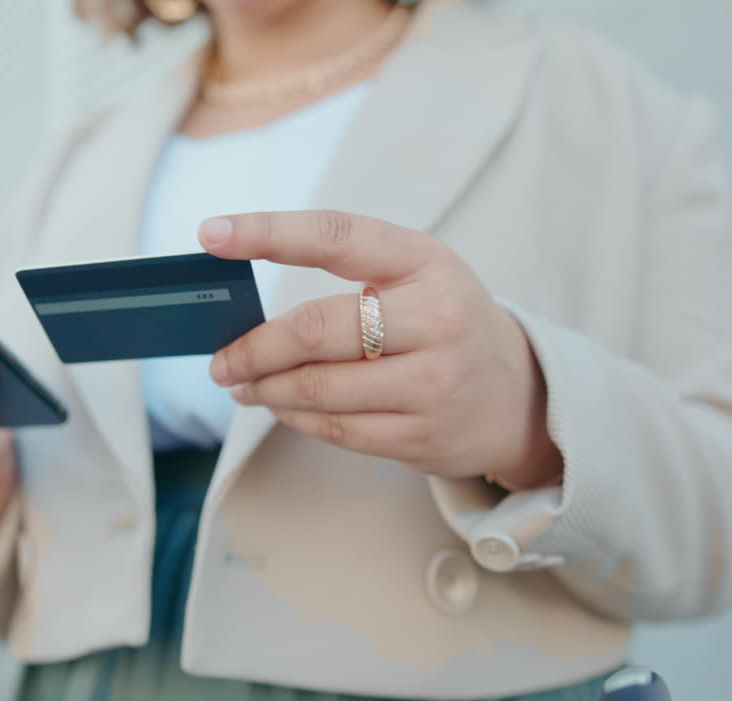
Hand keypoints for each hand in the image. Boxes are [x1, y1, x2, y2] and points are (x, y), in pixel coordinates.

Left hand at [200, 211, 562, 488]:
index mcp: (427, 263)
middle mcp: (437, 320)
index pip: (336, 237)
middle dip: (254, 348)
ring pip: (319, 389)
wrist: (521, 397)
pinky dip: (296, 419)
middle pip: (316, 330)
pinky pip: (337, 431)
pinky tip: (282, 407)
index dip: (268, 232)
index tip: (211, 235)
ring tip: (244, 384)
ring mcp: (434, 384)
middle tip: (221, 360)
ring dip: (267, 389)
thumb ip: (349, 276)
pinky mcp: (425, 437)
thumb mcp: (417, 278)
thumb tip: (247, 310)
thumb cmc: (447, 324)